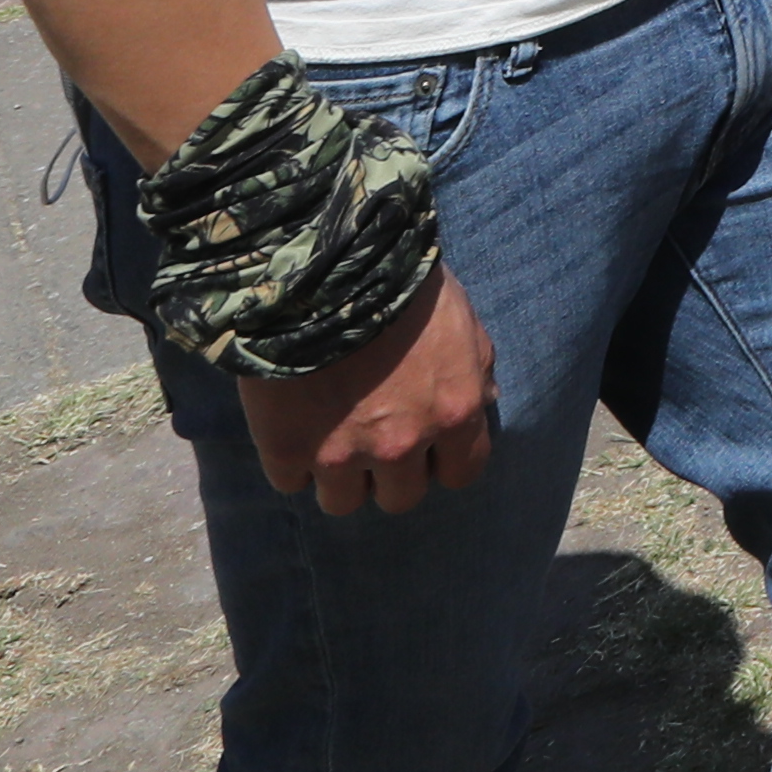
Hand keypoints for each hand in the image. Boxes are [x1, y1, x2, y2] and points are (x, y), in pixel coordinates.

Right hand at [234, 262, 498, 515]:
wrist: (323, 270)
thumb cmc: (403, 286)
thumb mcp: (461, 321)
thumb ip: (477, 369)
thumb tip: (484, 404)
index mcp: (454, 414)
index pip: (462, 473)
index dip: (443, 461)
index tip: (428, 445)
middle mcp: (402, 446)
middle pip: (401, 498)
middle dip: (390, 473)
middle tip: (373, 439)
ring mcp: (342, 454)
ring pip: (343, 502)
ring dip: (340, 476)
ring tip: (330, 437)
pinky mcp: (287, 451)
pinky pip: (292, 482)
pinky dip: (293, 461)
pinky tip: (294, 426)